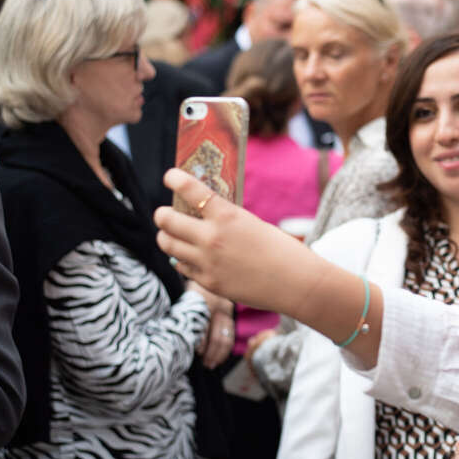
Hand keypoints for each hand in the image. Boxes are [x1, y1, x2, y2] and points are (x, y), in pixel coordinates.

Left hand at [156, 168, 383, 369]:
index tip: (169, 176)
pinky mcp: (208, 282)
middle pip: (166, 220)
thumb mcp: (252, 224)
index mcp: (227, 216)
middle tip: (164, 213)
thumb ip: (225, 220)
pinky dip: (182, 261)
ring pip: (167, 245)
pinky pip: (182, 267)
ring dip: (166, 237)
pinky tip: (189, 258)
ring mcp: (206, 262)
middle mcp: (211, 237)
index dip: (175, 179)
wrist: (296, 282)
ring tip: (170, 235)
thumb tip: (200, 217)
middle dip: (162, 215)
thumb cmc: (280, 249)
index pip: (190, 190)